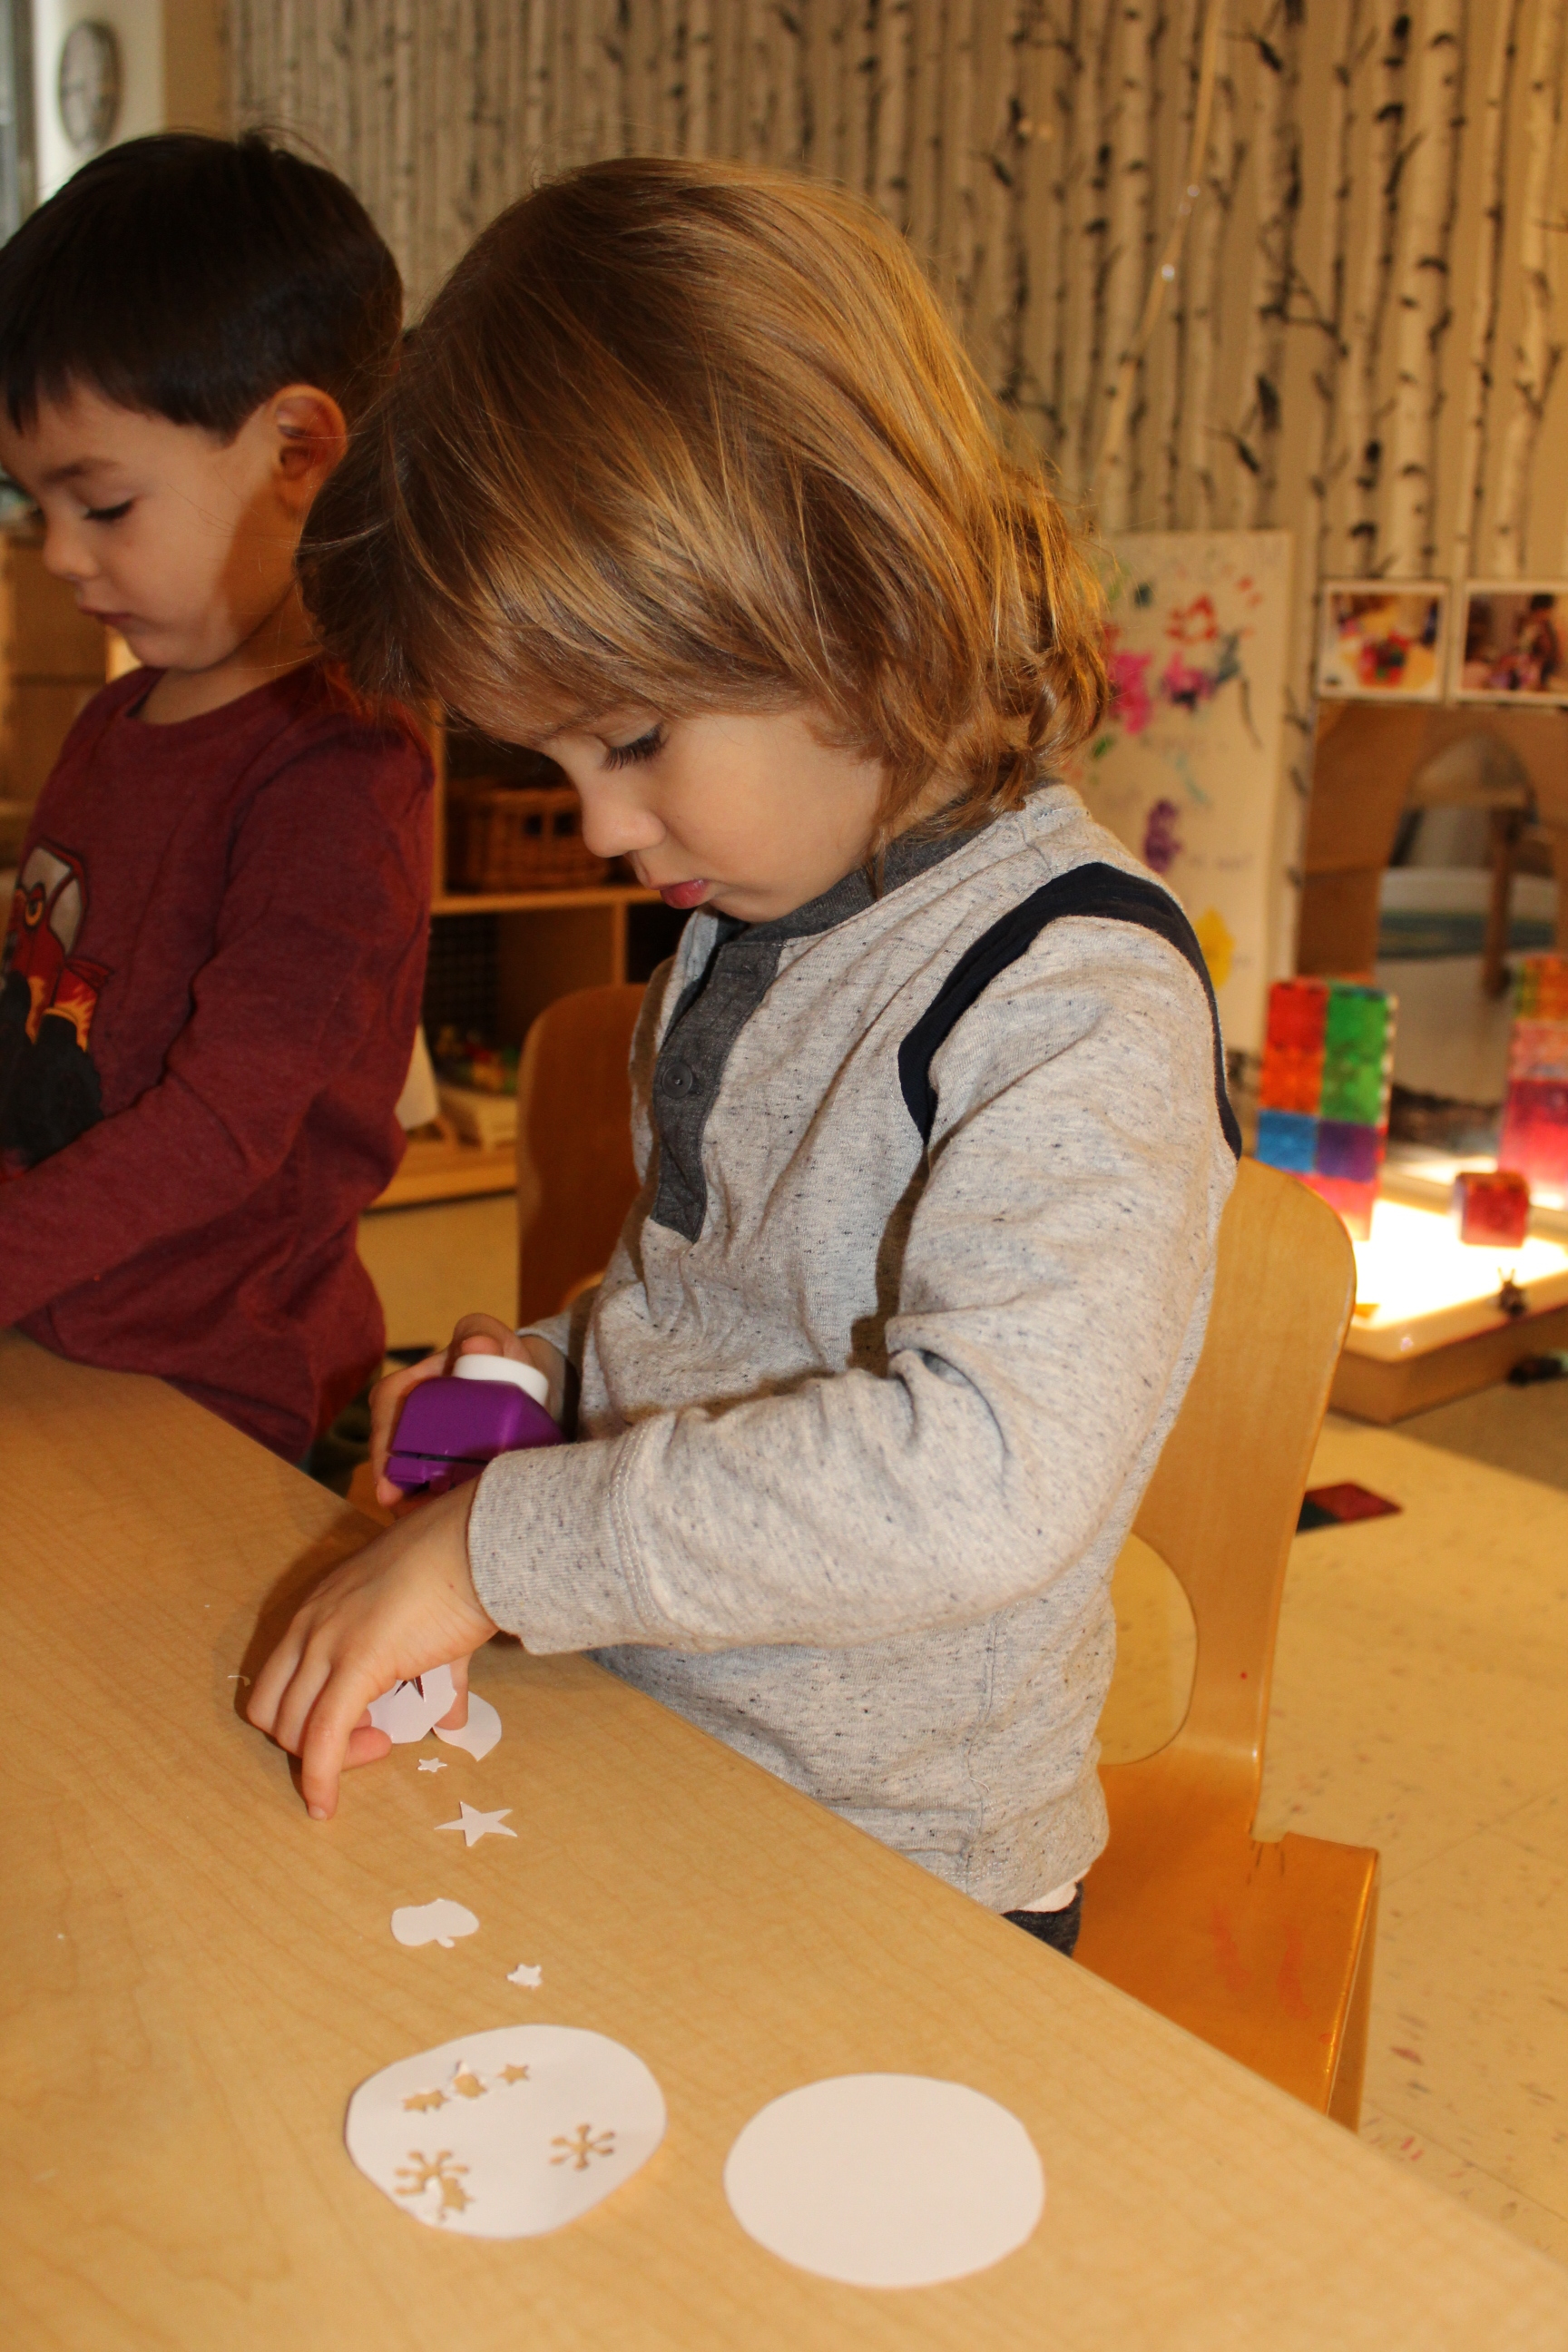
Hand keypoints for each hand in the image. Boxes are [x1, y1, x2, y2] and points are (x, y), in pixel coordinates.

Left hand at [246, 1481, 498, 1818]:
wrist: (475, 1547)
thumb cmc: (458, 1572)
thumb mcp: (431, 1625)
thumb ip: (436, 1676)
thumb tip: (453, 1719)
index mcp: (321, 1609)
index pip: (280, 1680)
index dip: (305, 1715)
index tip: (359, 1721)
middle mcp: (310, 1625)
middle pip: (272, 1708)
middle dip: (309, 1741)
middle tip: (372, 1737)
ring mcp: (328, 1643)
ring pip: (291, 1727)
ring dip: (328, 1758)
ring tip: (379, 1746)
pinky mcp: (355, 1665)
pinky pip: (322, 1738)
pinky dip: (321, 1778)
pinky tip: (327, 1804)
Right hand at [369, 1315, 567, 1508]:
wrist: (527, 1386)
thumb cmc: (500, 1357)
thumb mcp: (492, 1338)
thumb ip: (482, 1333)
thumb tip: (474, 1347)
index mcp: (406, 1387)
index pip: (386, 1412)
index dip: (383, 1446)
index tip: (388, 1481)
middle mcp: (404, 1420)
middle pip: (388, 1457)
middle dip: (391, 1487)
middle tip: (403, 1512)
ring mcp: (420, 1448)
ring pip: (405, 1481)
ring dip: (411, 1504)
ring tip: (424, 1526)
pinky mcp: (439, 1470)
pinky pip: (427, 1494)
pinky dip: (431, 1510)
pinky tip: (441, 1526)